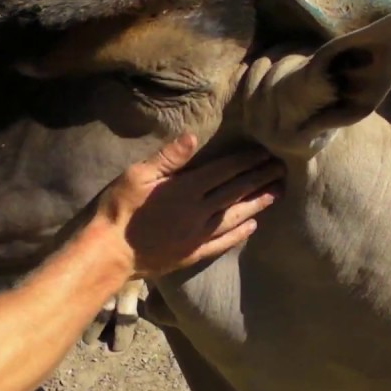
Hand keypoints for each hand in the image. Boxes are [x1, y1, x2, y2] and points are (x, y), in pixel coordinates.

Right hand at [94, 133, 284, 278]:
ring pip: (235, 216)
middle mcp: (199, 212)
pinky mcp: (192, 254)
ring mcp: (198, 235)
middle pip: (236, 192)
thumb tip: (193, 137)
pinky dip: (240, 234)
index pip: (224, 171)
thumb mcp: (136, 175)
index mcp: (186, 189)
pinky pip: (223, 243)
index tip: (266, 153)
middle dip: (260, 179)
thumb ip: (167, 158)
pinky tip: (253, 227)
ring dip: (257, 204)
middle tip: (281, 170)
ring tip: (276, 193)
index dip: (246, 161)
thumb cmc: (118, 210)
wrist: (108, 253)